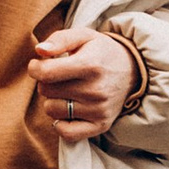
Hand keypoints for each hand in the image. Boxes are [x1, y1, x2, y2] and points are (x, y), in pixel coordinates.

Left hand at [29, 25, 135, 139]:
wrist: (133, 70)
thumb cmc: (101, 51)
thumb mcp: (83, 36)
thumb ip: (59, 39)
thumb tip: (39, 50)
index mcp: (90, 64)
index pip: (46, 73)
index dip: (35, 68)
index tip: (38, 65)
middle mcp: (95, 90)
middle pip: (46, 91)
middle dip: (46, 81)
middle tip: (60, 76)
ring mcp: (98, 110)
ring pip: (52, 110)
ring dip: (54, 99)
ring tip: (68, 90)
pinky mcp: (100, 125)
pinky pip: (66, 132)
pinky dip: (61, 122)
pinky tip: (68, 109)